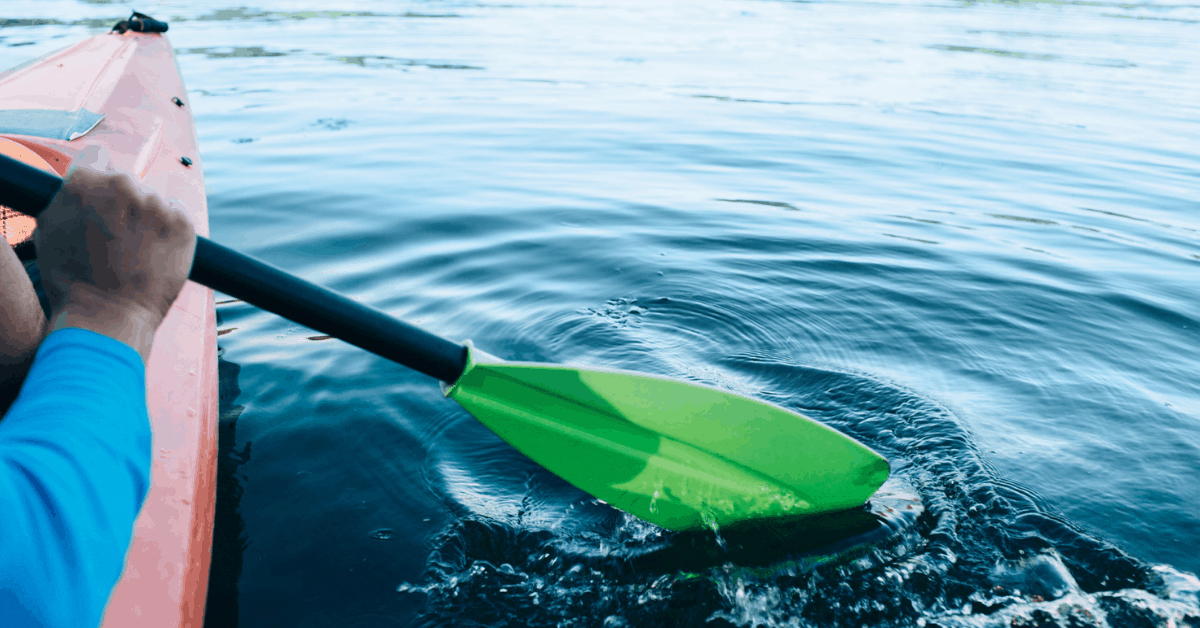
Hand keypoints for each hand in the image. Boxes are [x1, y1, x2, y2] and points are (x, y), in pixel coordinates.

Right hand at [35, 146, 195, 362]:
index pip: (97, 158)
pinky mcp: (183, 224)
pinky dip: (169, 231)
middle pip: (127, 181)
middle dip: (123, 204)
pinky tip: (155, 252)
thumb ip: (67, 198)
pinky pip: (177, 216)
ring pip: (153, 200)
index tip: (102, 199)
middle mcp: (123, 185)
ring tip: (135, 251)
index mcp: (85, 181)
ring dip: (147, 219)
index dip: (98, 182)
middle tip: (117, 237)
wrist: (108, 315)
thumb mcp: (49, 230)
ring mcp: (156, 204)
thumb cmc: (72, 279)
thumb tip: (81, 183)